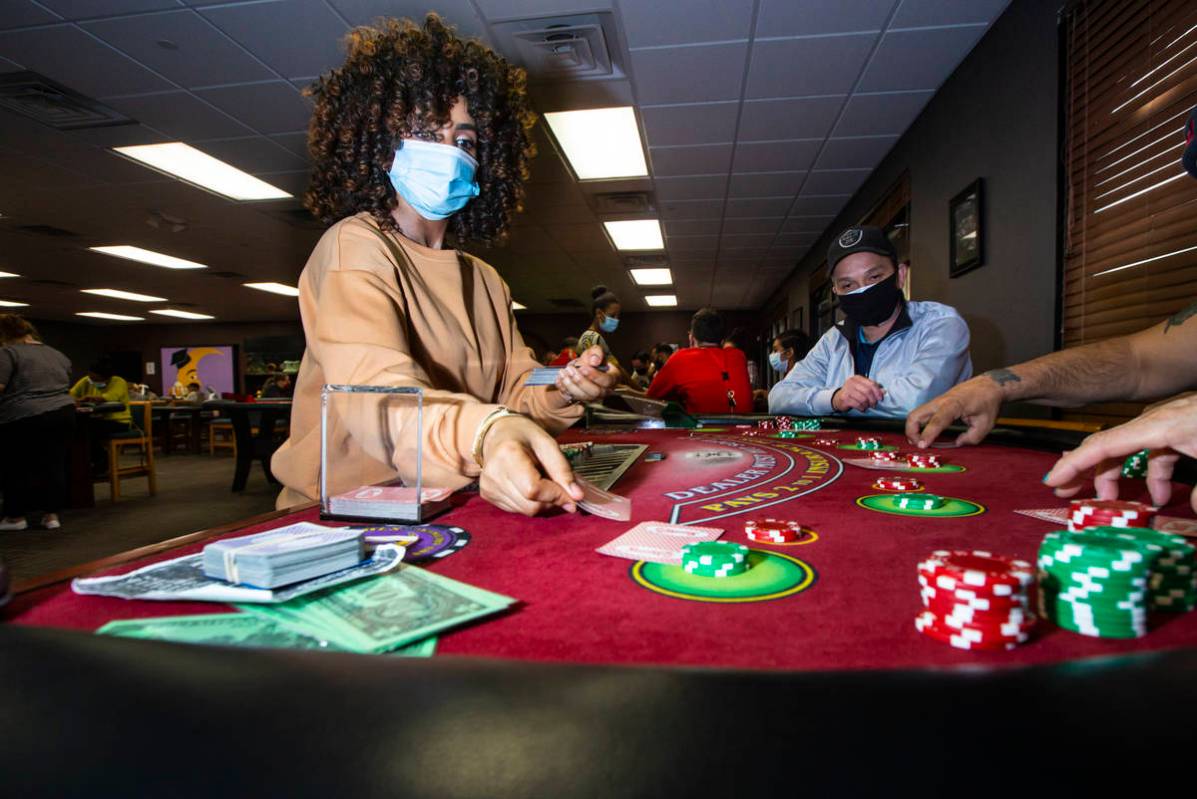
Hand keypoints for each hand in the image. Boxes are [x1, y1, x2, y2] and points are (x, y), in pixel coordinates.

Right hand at [479, 415, 583, 515]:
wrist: (496, 434)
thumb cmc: (524, 436)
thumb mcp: (548, 444)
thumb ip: (562, 470)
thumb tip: (577, 497)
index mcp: (507, 455)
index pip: (534, 489)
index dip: (556, 495)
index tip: (572, 496)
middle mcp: (493, 474)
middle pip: (530, 505)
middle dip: (551, 500)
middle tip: (558, 485)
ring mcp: (488, 487)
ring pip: (525, 511)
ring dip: (542, 502)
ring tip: (541, 481)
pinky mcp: (488, 496)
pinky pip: (517, 509)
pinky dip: (529, 502)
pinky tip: (528, 485)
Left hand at [555, 345, 616, 404]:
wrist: (584, 367)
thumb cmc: (592, 360)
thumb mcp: (595, 351)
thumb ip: (596, 352)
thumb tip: (594, 361)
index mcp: (613, 378)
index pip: (607, 381)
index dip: (595, 375)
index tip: (583, 368)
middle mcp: (605, 390)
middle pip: (595, 392)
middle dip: (581, 381)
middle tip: (570, 370)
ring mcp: (594, 397)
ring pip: (583, 397)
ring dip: (570, 385)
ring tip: (563, 373)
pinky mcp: (583, 399)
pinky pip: (573, 397)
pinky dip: (564, 388)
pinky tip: (559, 379)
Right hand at [832, 375, 884, 411]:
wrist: (838, 399)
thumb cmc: (852, 393)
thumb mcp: (862, 388)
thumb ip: (873, 388)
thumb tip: (884, 391)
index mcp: (857, 378)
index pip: (871, 384)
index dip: (877, 392)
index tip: (880, 398)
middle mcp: (851, 382)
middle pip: (867, 391)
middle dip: (873, 399)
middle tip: (874, 404)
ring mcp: (847, 390)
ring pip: (863, 399)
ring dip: (867, 404)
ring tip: (867, 406)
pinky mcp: (844, 398)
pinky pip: (857, 404)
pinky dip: (862, 408)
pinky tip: (862, 408)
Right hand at [905, 376, 1002, 447]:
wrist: (988, 385)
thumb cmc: (987, 403)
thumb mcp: (986, 424)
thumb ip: (972, 438)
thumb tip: (958, 443)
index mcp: (954, 405)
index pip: (937, 420)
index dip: (928, 434)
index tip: (922, 446)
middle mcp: (941, 402)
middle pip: (915, 415)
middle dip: (911, 432)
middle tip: (919, 446)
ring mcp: (936, 402)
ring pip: (915, 414)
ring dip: (912, 429)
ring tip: (920, 442)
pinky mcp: (936, 404)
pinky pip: (921, 414)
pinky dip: (918, 425)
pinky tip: (924, 434)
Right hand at [1043, 394, 1196, 511]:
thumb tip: (1191, 508)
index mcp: (1157, 426)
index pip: (1103, 445)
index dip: (1075, 464)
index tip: (1052, 481)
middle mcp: (1154, 421)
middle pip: (1107, 445)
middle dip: (1084, 470)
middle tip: (1063, 493)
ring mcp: (1166, 423)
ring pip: (1128, 450)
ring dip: (1118, 476)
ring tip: (1111, 502)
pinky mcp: (1179, 428)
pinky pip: (1153, 451)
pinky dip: (1149, 473)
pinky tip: (1160, 495)